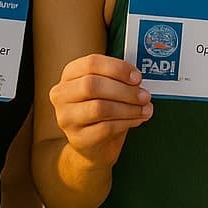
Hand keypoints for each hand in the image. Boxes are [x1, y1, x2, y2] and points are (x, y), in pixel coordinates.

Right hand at [49, 54, 152, 169]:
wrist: (94, 144)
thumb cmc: (103, 109)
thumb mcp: (108, 88)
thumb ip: (119, 79)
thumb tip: (138, 80)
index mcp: (70, 75)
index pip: (91, 63)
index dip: (118, 68)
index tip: (137, 77)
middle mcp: (62, 94)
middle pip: (92, 85)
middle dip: (124, 90)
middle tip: (145, 95)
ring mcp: (67, 118)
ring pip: (99, 108)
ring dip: (128, 108)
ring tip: (145, 109)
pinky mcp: (77, 138)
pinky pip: (105, 128)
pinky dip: (126, 122)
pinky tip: (137, 119)